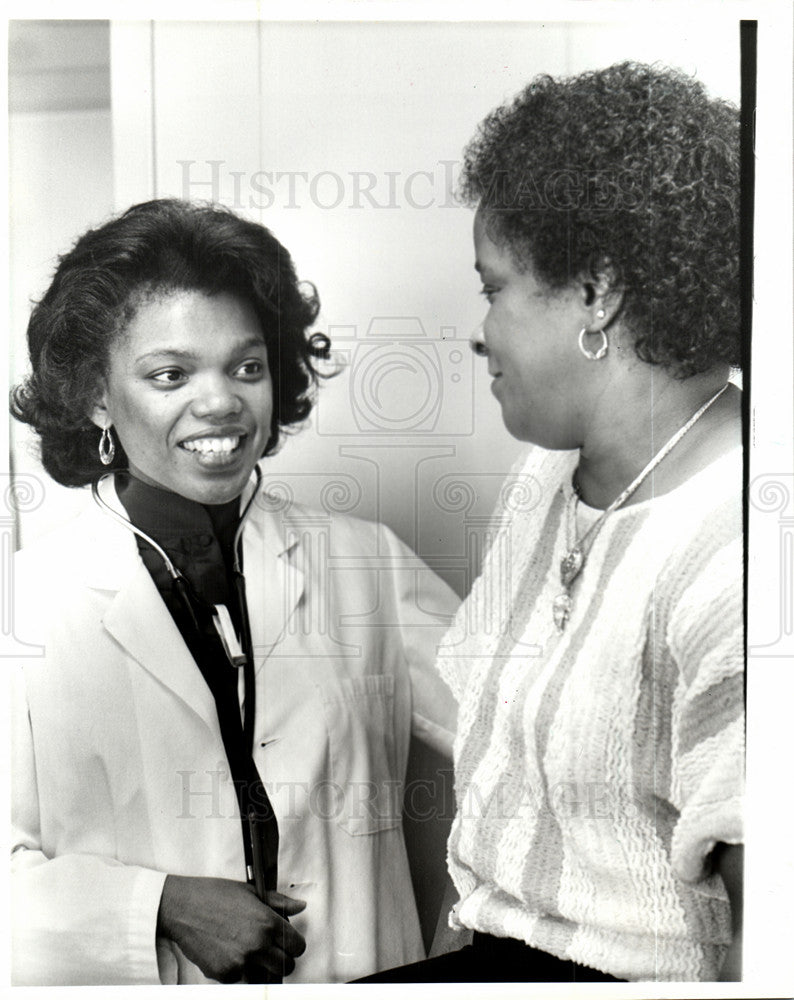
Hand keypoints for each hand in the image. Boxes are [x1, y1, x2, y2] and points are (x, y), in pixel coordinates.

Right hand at [157, 875, 305, 982]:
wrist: (182, 907)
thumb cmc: (214, 895)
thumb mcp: (251, 892)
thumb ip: (279, 903)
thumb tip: (300, 906)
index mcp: (267, 923)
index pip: (297, 946)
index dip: (295, 944)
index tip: (288, 942)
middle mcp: (257, 945)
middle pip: (286, 966)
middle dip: (282, 958)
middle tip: (272, 949)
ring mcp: (240, 962)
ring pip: (265, 975)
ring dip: (262, 966)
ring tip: (249, 949)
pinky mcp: (224, 974)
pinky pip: (242, 978)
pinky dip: (240, 970)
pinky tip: (230, 951)